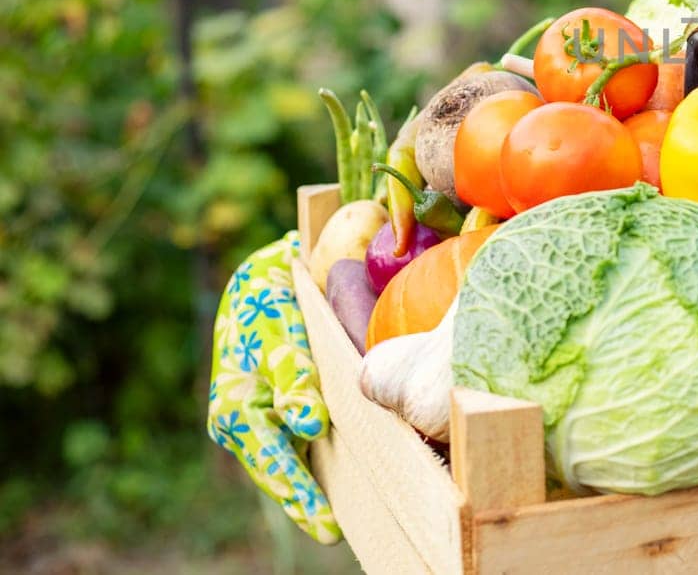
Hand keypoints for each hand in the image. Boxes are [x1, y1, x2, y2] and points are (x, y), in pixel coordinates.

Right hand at [207, 231, 340, 543]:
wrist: (259, 283)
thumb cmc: (267, 309)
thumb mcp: (278, 339)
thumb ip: (294, 381)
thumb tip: (309, 426)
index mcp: (235, 414)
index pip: (274, 466)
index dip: (300, 496)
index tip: (325, 526)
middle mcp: (242, 426)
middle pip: (280, 473)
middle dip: (305, 504)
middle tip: (334, 534)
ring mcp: (258, 421)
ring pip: (289, 462)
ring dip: (311, 486)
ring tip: (337, 517)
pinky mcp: (275, 411)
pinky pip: (294, 445)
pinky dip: (312, 462)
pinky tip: (342, 475)